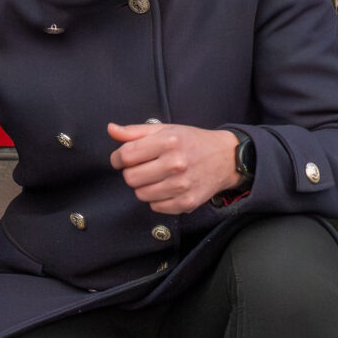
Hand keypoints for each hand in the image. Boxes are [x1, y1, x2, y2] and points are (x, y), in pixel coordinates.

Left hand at [107, 121, 244, 216]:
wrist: (225, 159)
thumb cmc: (192, 142)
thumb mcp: (166, 130)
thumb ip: (135, 131)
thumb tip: (111, 129)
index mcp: (169, 141)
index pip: (126, 155)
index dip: (118, 158)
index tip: (122, 158)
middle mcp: (176, 164)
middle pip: (130, 178)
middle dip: (131, 172)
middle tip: (144, 167)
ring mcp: (182, 185)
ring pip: (141, 194)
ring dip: (144, 186)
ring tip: (157, 176)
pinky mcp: (187, 202)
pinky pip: (155, 207)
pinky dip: (157, 199)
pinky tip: (167, 187)